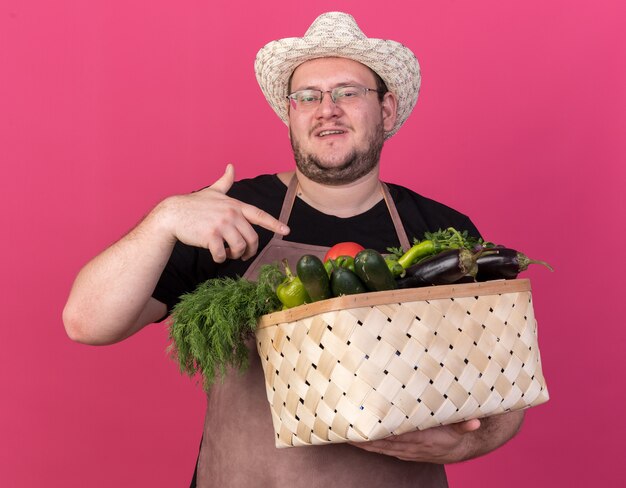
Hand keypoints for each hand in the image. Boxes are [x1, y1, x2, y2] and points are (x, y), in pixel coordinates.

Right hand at [158, 164, 288, 261]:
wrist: (172, 214)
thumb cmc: (193, 204)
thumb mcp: (212, 191)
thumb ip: (224, 181)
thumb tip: (231, 166)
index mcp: (235, 205)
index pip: (259, 214)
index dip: (274, 223)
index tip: (286, 230)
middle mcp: (231, 214)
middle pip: (252, 238)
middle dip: (250, 250)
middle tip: (243, 255)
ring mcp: (221, 225)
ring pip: (239, 247)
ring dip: (235, 255)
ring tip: (228, 254)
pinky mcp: (210, 237)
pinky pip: (222, 254)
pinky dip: (221, 259)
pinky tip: (216, 255)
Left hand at [349, 419, 481, 462]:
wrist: (458, 449)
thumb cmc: (455, 433)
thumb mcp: (461, 427)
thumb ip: (464, 424)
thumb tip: (475, 421)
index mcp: (422, 439)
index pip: (396, 436)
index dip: (380, 432)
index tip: (365, 425)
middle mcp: (411, 447)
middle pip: (382, 443)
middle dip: (363, 436)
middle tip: (345, 426)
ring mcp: (405, 451)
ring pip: (379, 448)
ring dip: (361, 443)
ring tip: (343, 433)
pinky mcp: (403, 452)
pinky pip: (381, 450)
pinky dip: (368, 447)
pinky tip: (355, 441)